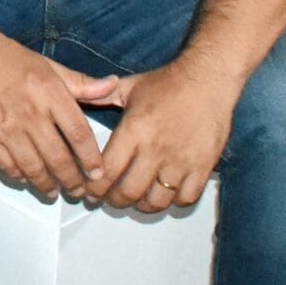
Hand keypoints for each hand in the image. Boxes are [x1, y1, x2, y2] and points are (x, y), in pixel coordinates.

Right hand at [0, 40, 106, 199]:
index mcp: (51, 94)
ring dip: (46, 185)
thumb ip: (83, 83)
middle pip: (58, 158)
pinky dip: (20, 177)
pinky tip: (26, 179)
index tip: (98, 173)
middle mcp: (31, 113)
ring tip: (54, 191)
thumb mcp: (51, 67)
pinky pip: (7, 166)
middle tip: (78, 191)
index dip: (91, 159)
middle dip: (71, 180)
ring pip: (33, 168)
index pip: (79, 135)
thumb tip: (113, 85)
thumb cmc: (11, 60)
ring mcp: (7, 128)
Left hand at [70, 61, 238, 212]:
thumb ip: (100, 96)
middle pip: (129, 192)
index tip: (89, 191)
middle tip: (110, 199)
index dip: (94, 188)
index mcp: (134, 130)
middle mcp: (156, 149)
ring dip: (142, 206)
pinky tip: (165, 194)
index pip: (106, 171)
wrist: (209, 78)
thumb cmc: (169, 83)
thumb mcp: (129, 87)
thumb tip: (76, 97)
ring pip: (157, 201)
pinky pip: (186, 198)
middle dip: (114, 201)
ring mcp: (181, 160)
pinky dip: (174, 202)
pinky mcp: (204, 166)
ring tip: (136, 200)